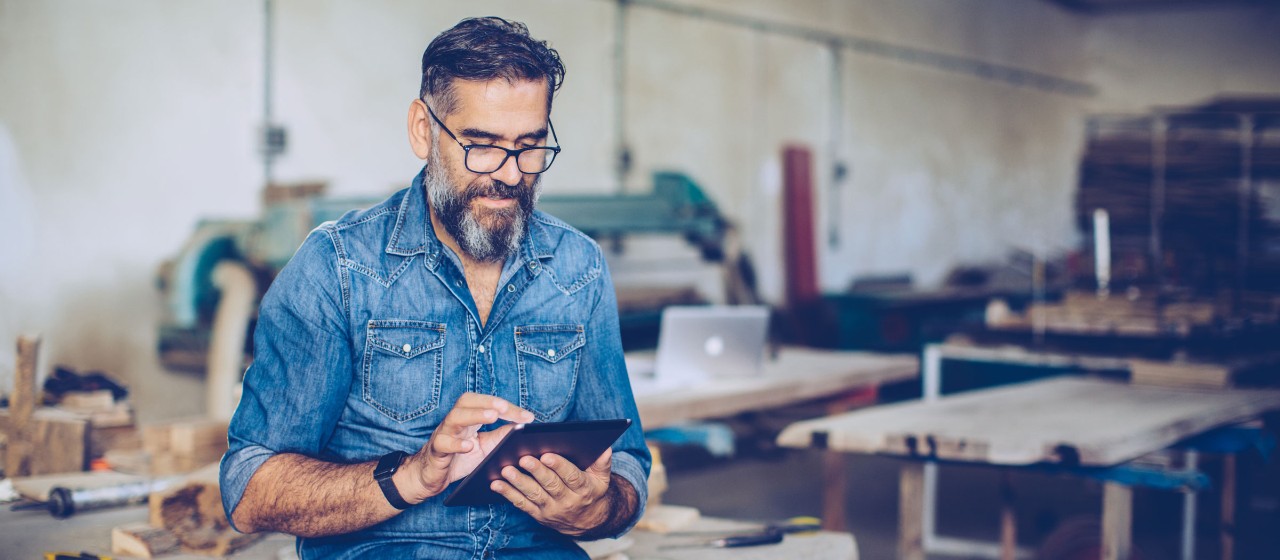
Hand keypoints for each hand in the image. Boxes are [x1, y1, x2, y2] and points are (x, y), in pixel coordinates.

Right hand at [397, 393, 534, 502]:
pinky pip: (443, 443)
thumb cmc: (459, 458)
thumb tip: (523, 428)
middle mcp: (455, 421)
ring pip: (454, 417)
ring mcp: (443, 434)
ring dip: (474, 415)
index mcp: (469, 418)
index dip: (508, 408)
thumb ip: (502, 436)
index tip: (528, 417)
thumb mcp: (486, 447)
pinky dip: (456, 443)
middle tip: (505, 407)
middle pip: (467, 401)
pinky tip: (468, 447)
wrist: (431, 477)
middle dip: (487, 402)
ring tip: (492, 417)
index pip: (488, 404)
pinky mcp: (436, 451)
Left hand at [490, 448, 613, 535]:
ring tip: (506, 470)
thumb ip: (602, 462)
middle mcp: (567, 501)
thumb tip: (605, 446)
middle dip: (536, 472)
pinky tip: (496, 484)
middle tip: (523, 458)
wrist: (587, 520)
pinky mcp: (538, 515)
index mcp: (584, 489)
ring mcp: (551, 509)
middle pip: (551, 485)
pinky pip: (522, 504)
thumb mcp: (602, 478)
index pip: (571, 477)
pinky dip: (508, 494)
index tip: (547, 455)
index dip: (559, 466)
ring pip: (534, 495)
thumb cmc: (591, 490)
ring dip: (519, 483)